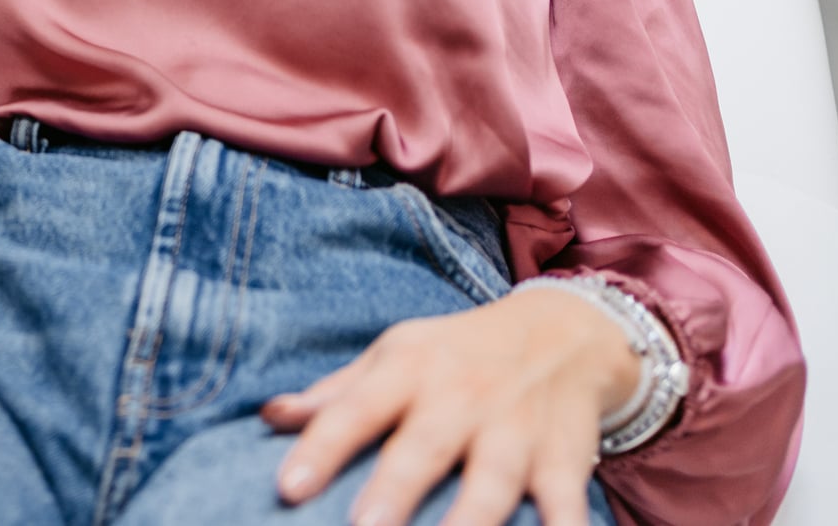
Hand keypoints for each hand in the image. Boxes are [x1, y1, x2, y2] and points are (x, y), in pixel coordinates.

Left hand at [261, 290, 639, 525]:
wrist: (563, 331)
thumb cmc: (456, 353)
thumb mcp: (394, 356)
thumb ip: (335, 395)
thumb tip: (270, 416)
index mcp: (409, 369)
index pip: (356, 407)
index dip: (321, 447)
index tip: (288, 487)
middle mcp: (461, 398)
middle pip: (424, 448)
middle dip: (394, 490)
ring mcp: (516, 431)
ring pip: (493, 482)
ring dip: (472, 520)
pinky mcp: (564, 461)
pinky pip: (566, 504)